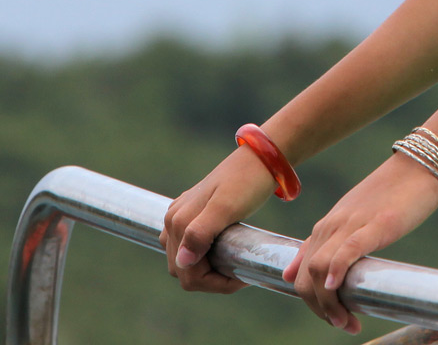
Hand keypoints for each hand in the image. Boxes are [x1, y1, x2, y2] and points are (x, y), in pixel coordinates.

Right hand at [160, 146, 276, 292]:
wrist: (262, 157)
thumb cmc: (248, 180)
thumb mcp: (227, 207)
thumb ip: (201, 232)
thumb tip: (182, 262)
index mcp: (178, 221)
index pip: (186, 272)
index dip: (213, 282)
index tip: (241, 276)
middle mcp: (173, 220)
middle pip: (182, 270)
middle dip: (209, 278)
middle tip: (239, 270)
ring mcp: (181, 216)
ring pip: (184, 261)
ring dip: (206, 269)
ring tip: (233, 262)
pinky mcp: (193, 213)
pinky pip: (190, 246)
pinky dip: (205, 257)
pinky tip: (225, 251)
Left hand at [282, 153, 437, 333]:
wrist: (420, 165)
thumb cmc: (392, 194)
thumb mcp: (356, 219)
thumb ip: (330, 243)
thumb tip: (294, 273)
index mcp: (328, 226)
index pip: (302, 272)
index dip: (311, 302)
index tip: (334, 318)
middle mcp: (333, 224)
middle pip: (306, 277)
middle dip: (319, 308)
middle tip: (343, 324)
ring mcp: (353, 223)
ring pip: (320, 267)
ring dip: (329, 303)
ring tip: (348, 321)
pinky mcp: (377, 223)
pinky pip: (348, 249)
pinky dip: (338, 269)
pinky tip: (338, 285)